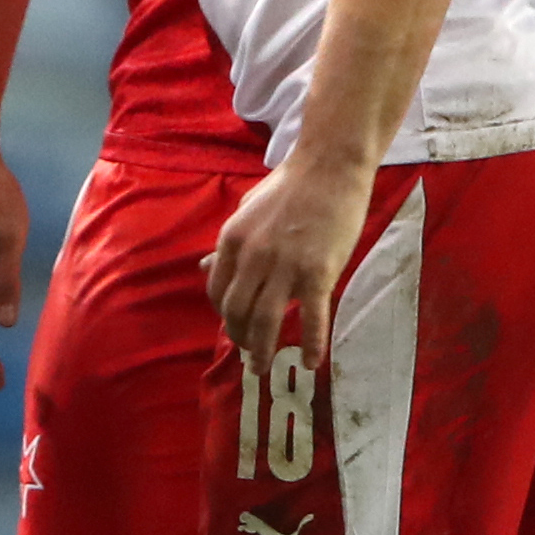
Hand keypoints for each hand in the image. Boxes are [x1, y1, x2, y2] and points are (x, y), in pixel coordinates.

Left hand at [207, 149, 375, 377]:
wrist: (330, 167)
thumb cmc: (290, 186)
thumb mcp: (246, 210)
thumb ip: (228, 244)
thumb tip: (205, 267)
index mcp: (232, 240)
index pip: (217, 290)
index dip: (223, 314)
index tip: (233, 325)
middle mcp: (252, 256)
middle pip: (236, 311)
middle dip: (239, 337)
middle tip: (247, 353)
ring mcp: (285, 266)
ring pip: (265, 321)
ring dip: (262, 350)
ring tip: (262, 367)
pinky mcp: (318, 273)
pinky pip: (312, 317)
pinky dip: (312, 344)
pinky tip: (312, 362)